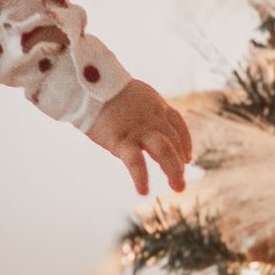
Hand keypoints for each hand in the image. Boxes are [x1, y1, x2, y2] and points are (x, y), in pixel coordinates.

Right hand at [89, 79, 192, 195]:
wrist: (87, 83)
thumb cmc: (103, 88)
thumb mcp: (131, 94)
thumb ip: (141, 109)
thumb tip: (137, 121)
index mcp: (156, 105)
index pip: (178, 125)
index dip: (185, 143)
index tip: (187, 158)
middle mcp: (153, 118)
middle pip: (174, 142)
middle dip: (180, 164)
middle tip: (179, 184)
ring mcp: (139, 129)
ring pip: (165, 152)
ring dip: (174, 171)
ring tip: (177, 187)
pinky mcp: (121, 140)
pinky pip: (136, 163)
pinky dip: (141, 178)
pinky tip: (142, 191)